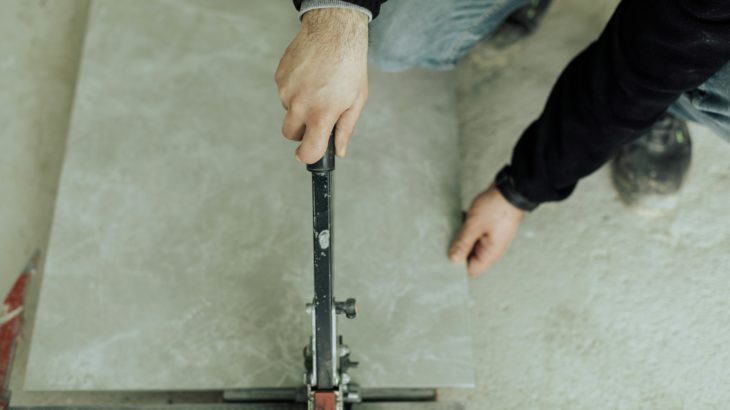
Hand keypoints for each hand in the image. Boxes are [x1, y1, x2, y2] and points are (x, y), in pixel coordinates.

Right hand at [275, 8, 368, 162]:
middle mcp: (300, 105)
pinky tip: (309, 76)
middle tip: (316, 116)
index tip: (309, 155)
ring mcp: (286, 90)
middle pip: (290, 134)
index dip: (308, 156)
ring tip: (317, 87)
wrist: (334, 31)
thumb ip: (345, 129)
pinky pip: (284, 92)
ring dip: (299, 106)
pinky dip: (295, 89)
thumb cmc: (349, 65)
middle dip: (301, 131)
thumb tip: (339, 150)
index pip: (307, 150)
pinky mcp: (279, 77)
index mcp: (321, 114)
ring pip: (288, 110)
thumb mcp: (356, 100)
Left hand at [449, 183, 524, 276]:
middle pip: (471, 259)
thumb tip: (453, 260)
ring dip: (462, 238)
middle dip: (458, 251)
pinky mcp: (490, 229)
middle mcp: (492, 250)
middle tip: (445, 241)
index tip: (444, 257)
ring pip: (472, 245)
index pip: (471, 270)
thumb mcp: (474, 226)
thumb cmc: (495, 208)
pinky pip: (475, 235)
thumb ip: (462, 244)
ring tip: (452, 228)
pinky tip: (460, 220)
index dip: (457, 267)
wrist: (511, 190)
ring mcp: (492, 239)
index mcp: (490, 254)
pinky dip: (467, 230)